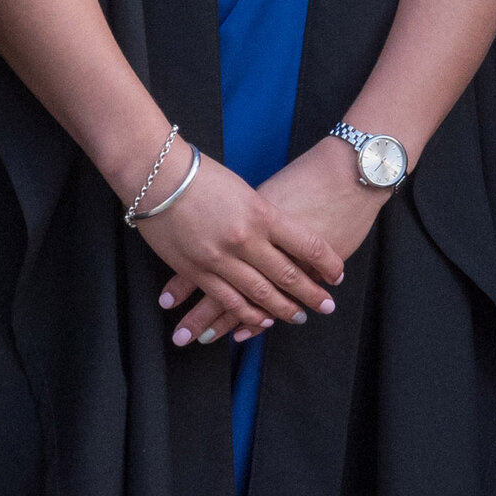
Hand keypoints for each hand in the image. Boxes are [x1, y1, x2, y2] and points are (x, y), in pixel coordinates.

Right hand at [173, 141, 392, 342]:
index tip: (338, 274)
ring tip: (298, 318)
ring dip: (282, 310)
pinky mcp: (197, 270)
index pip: (307, 244)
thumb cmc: (201, 174)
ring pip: (259, 294)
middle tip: (327, 307)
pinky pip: (227, 299)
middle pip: (288, 275)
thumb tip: (282, 239)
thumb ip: (263, 216)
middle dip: (311, 294)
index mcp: (262, 213)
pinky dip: (246, 314)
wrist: (156, 174)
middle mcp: (246, 239)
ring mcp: (220, 258)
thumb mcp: (244, 190)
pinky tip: (260, 322)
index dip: (327, 262)